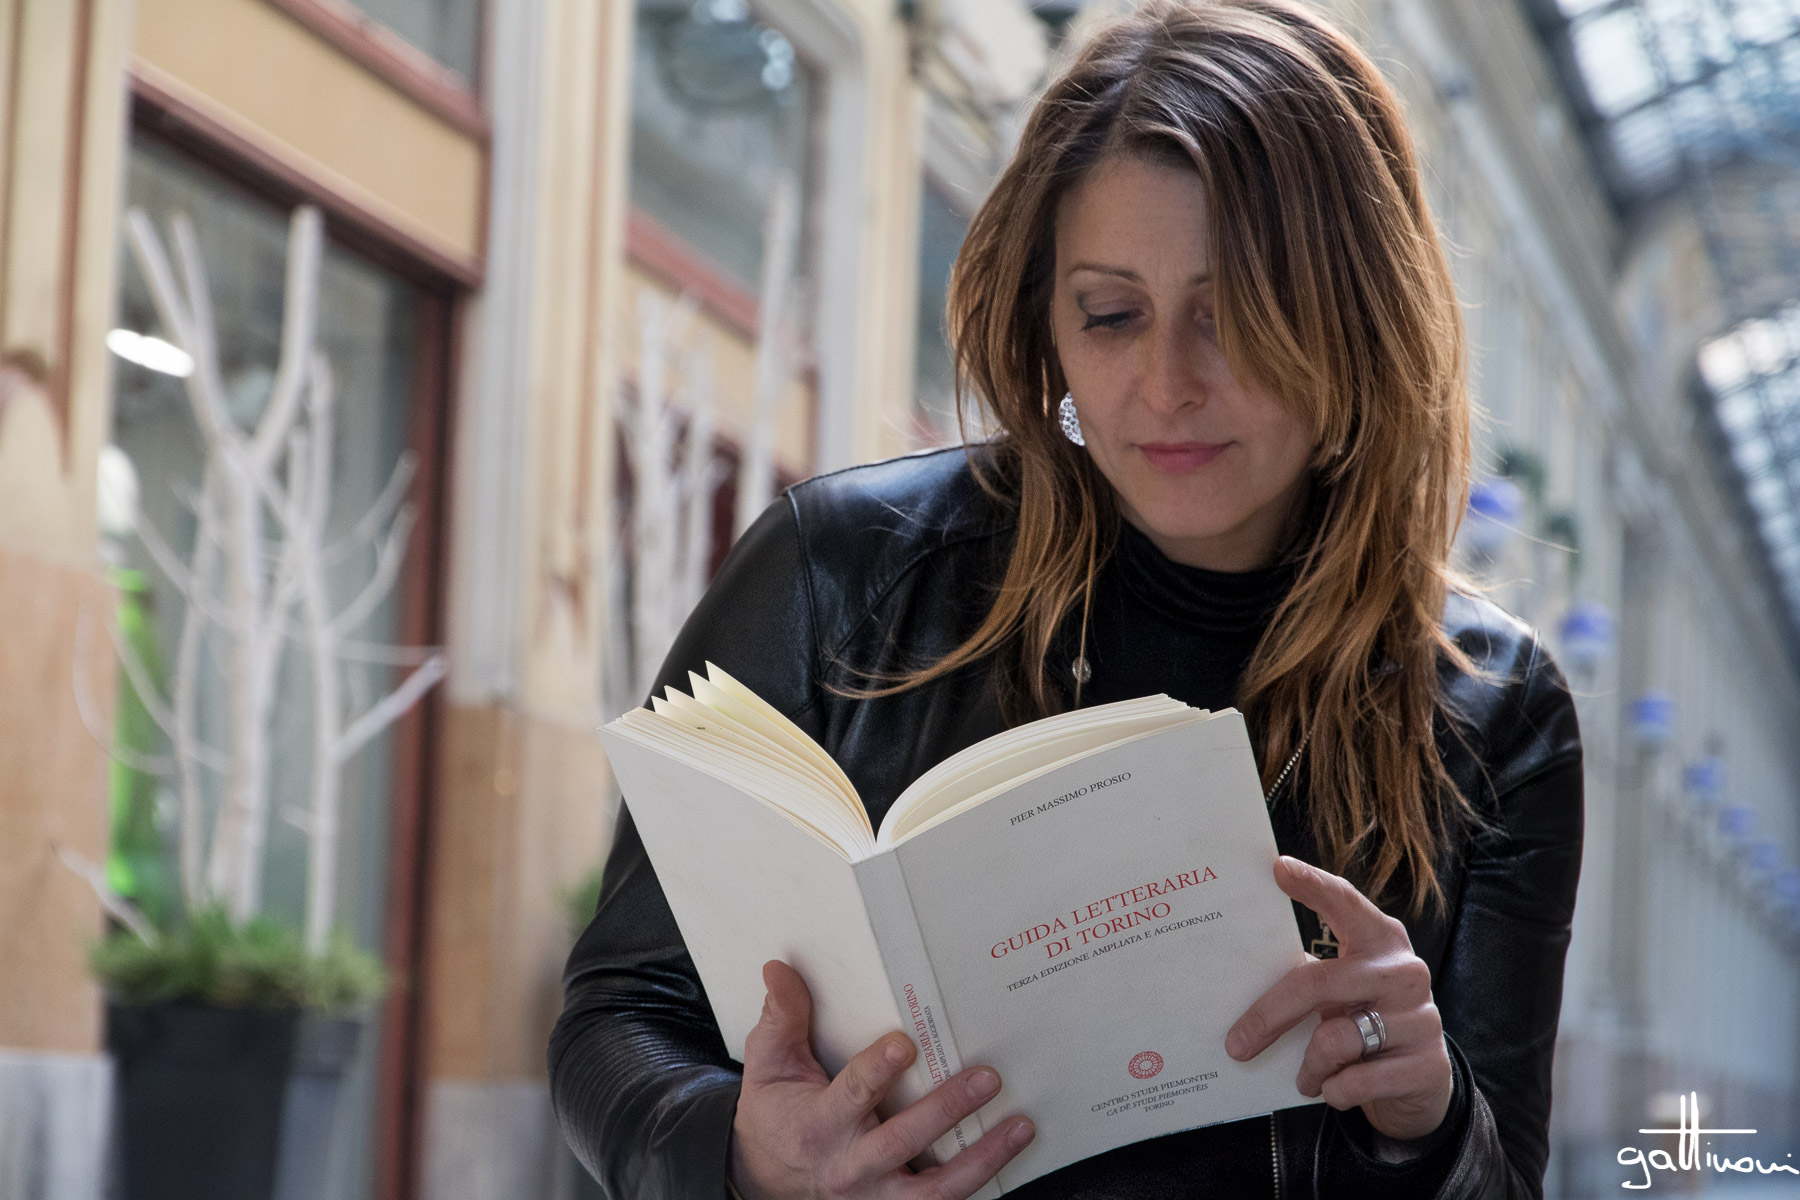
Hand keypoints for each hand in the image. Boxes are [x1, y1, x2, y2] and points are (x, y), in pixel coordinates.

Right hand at [731, 960, 1035, 1199]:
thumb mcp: (767, 1067)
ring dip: (982, 1160)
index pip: (851, 1096)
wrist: (766, 1181)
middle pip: (901, 1142)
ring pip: (934, 1191)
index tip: (904, 1044)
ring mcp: (877, 1196)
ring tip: (1020, 1126)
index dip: (877, 1071)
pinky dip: (979, 1182)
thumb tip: (779, 969)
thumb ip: (780, 1019)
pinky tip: (1009, 1155)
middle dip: (945, 1110)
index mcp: (818, 1125)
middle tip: (987, 1078)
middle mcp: (850, 1166)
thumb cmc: (774, 1116)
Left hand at [1224, 856, 1453, 1141]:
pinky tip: (1336, 1089)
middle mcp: (1404, 971)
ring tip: (1306, 1077)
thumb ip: (1310, 977)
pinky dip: (1335, 1090)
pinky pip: (1357, 1081)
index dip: (1312, 885)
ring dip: (1309, 1066)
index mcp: (1380, 940)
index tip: (1277, 867)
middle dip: (1269, 1016)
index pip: (1345, 902)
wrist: (1420, 1083)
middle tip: (1236, 1044)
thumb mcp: (1342, 993)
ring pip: (1335, 1039)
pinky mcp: (1427, 1064)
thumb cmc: (1364, 1022)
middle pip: (1319, 983)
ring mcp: (1421, 1017)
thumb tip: (1234, 980)